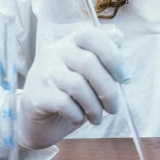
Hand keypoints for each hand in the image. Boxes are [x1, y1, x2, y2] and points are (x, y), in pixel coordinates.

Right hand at [18, 24, 128, 149]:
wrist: (35, 123)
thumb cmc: (68, 96)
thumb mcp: (88, 76)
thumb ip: (103, 57)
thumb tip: (118, 35)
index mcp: (69, 42)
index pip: (91, 35)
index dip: (112, 55)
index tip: (125, 78)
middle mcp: (54, 52)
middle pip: (88, 62)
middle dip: (108, 89)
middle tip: (113, 108)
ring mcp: (42, 72)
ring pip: (77, 84)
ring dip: (94, 106)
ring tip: (96, 118)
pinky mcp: (35, 95)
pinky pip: (64, 103)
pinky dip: (77, 115)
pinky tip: (78, 118)